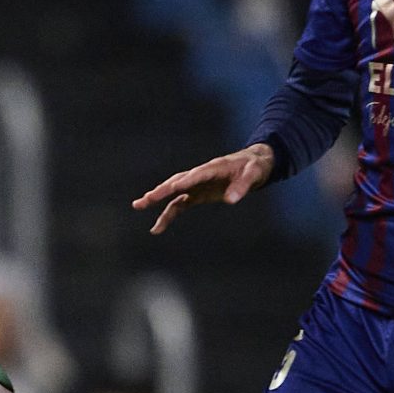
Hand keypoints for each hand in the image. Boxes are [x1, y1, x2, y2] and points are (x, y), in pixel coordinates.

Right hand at [133, 145, 272, 232]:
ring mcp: (196, 185)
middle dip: (162, 190)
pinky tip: (157, 227)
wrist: (252, 164)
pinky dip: (168, 214)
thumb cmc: (254, 167)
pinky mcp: (197, 194)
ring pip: (173, 192)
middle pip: (177, 182)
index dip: (186, 180)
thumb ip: (243, 186)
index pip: (197, 174)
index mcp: (213, 168)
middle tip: (146, 199)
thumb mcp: (254, 175)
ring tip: (139, 206)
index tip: (175, 186)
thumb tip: (231, 200)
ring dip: (157, 199)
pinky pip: (179, 204)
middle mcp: (200, 175)